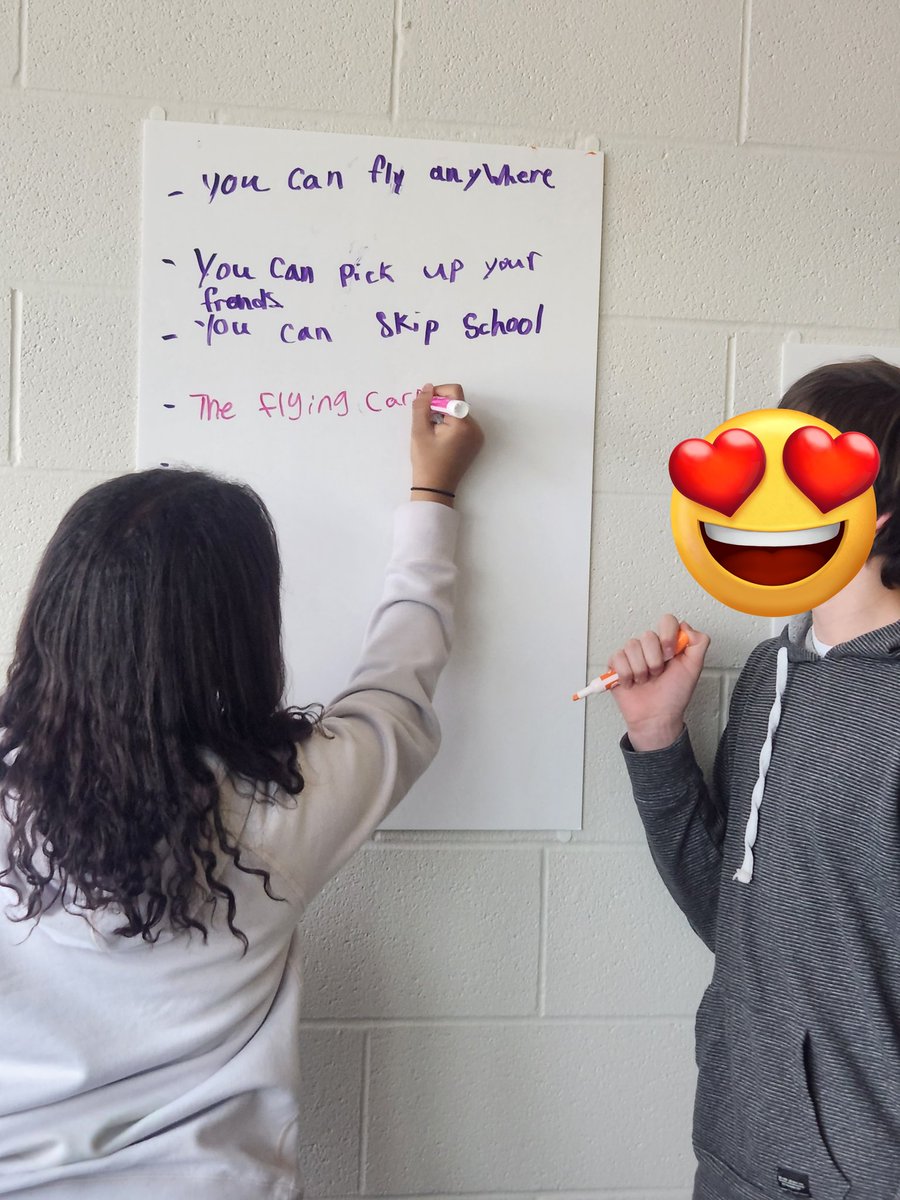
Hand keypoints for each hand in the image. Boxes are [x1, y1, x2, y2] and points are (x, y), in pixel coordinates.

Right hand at [410, 383, 483, 505]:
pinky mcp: (475, 442)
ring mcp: (477, 436)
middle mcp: (475, 428)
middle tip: (426, 423)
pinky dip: (451, 425)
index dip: (437, 393)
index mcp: (464, 424)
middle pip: (457, 403)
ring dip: (444, 416)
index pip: (455, 392)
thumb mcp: (419, 431)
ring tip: (433, 433)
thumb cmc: (426, 461)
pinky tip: (441, 439)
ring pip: (459, 413)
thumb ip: (422, 406)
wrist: (436, 488)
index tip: (425, 405)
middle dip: (439, 407)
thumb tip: (427, 387)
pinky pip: (463, 424)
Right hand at [608, 614, 709, 750]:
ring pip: (631, 646)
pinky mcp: (616, 665)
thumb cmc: (674, 696)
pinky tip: (632, 683)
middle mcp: (650, 647)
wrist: (656, 717)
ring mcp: (632, 655)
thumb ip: (698, 643)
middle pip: (648, 636)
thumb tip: (686, 627)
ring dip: (641, 670)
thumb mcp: (694, 669)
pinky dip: (626, 674)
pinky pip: (617, 658)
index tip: (671, 655)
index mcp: (668, 645)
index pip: (666, 621)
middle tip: (658, 674)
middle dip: (655, 661)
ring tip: (645, 680)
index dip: (667, 636)